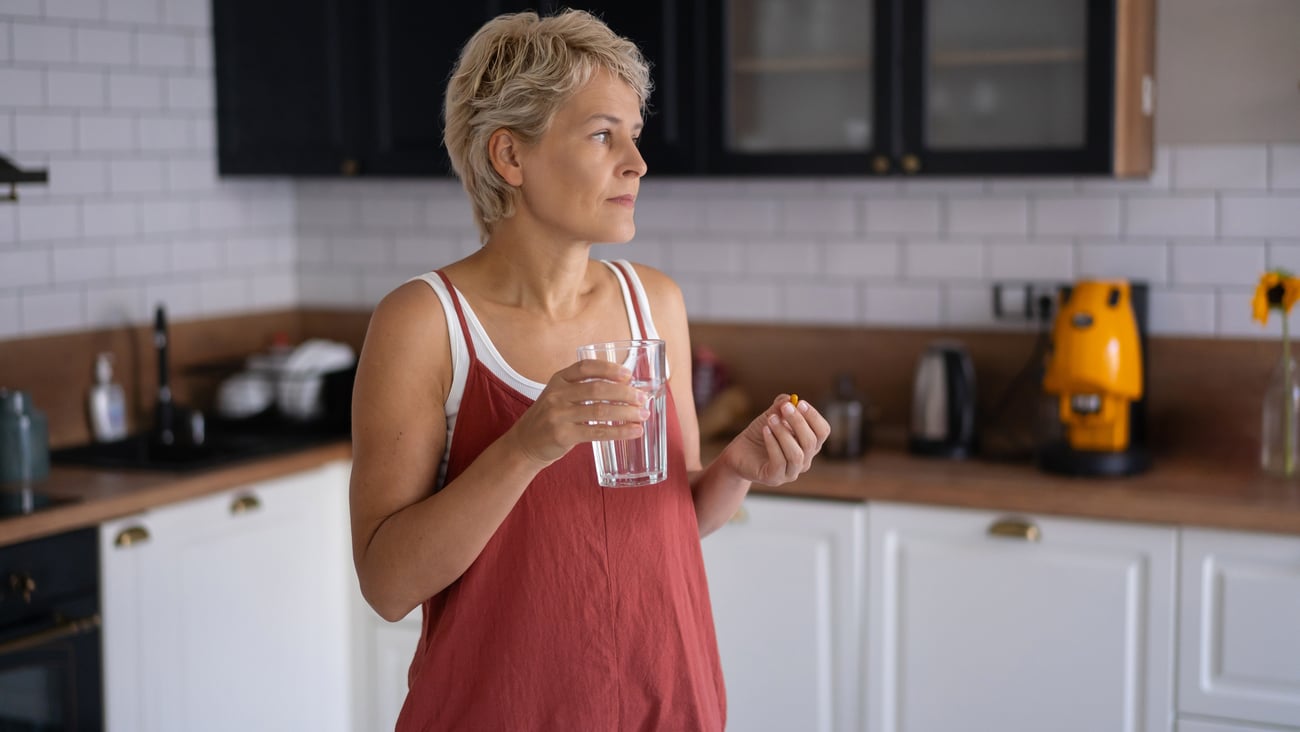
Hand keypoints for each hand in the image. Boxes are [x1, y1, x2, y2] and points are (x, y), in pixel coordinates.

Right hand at [505, 359, 649, 466]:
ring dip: (626, 412)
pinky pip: (597, 432)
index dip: (609, 368)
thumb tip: (624, 388)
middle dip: (625, 393)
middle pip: (597, 389)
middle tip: (643, 398)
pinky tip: (633, 431)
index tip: (628, 374)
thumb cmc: (549, 418)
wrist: (524, 443)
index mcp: (559, 379)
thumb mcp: (558, 395)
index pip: (586, 367)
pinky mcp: (562, 435)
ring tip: (643, 415)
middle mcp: (557, 394)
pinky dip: (619, 431)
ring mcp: (558, 415)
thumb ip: (582, 389)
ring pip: (600, 410)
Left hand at [720, 394, 829, 486]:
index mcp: (809, 444)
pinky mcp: (775, 478)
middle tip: (785, 407)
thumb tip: (789, 398)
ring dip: (784, 433)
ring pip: (797, 454)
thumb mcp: (771, 416)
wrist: (739, 453)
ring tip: (770, 419)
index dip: (813, 417)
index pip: (822, 432)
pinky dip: (773, 443)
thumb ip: (781, 407)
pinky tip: (765, 431)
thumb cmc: (760, 434)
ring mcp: (791, 472)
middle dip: (798, 422)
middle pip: (811, 442)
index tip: (799, 402)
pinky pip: (779, 462)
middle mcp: (804, 460)